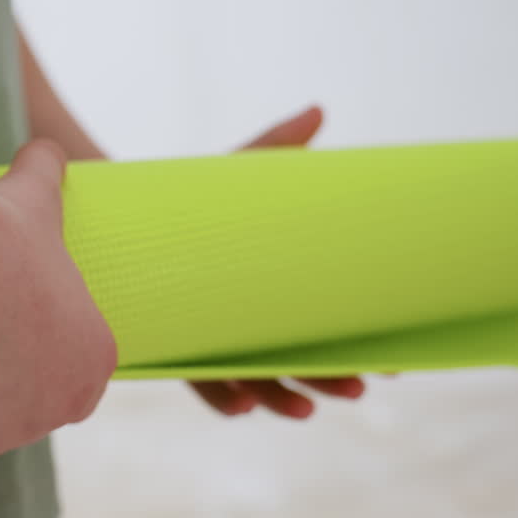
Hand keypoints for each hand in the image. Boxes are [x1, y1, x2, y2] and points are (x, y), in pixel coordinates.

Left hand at [187, 105, 365, 418]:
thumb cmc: (190, 201)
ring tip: (308, 408)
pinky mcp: (175, 350)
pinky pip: (200, 386)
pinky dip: (222, 399)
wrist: (123, 219)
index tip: (395, 365)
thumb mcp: (234, 176)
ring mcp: (211, 343)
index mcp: (274, 297)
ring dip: (284, 400)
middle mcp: (246, 328)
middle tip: (360, 386)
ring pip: (256, 386)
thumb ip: (273, 149)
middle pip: (296, 368)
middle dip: (330, 382)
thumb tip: (318, 110)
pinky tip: (244, 405)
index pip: (326, 333)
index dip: (361, 353)